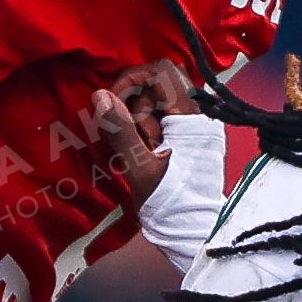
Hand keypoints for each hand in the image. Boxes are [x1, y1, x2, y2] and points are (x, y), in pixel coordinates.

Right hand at [90, 56, 201, 206]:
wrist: (193, 229)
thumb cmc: (169, 203)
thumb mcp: (139, 168)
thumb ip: (120, 130)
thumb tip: (101, 95)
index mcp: (190, 118)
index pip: (161, 71)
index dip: (132, 79)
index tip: (114, 102)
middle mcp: (199, 114)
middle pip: (162, 80)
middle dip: (137, 98)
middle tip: (129, 128)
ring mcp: (198, 124)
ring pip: (164, 97)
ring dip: (143, 114)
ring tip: (142, 145)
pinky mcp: (193, 135)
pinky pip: (168, 114)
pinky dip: (150, 124)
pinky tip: (146, 147)